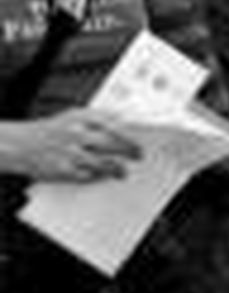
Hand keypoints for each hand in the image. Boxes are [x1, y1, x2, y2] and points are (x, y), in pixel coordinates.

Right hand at [0, 109, 141, 182]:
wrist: (21, 144)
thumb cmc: (52, 129)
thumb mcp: (74, 115)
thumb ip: (100, 117)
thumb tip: (128, 121)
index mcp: (80, 118)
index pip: (115, 124)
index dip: (132, 133)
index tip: (143, 139)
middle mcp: (76, 134)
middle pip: (114, 143)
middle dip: (131, 151)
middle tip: (139, 155)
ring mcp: (70, 153)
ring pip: (105, 163)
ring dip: (119, 169)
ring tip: (124, 172)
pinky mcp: (64, 171)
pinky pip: (89, 176)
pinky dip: (100, 177)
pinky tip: (104, 176)